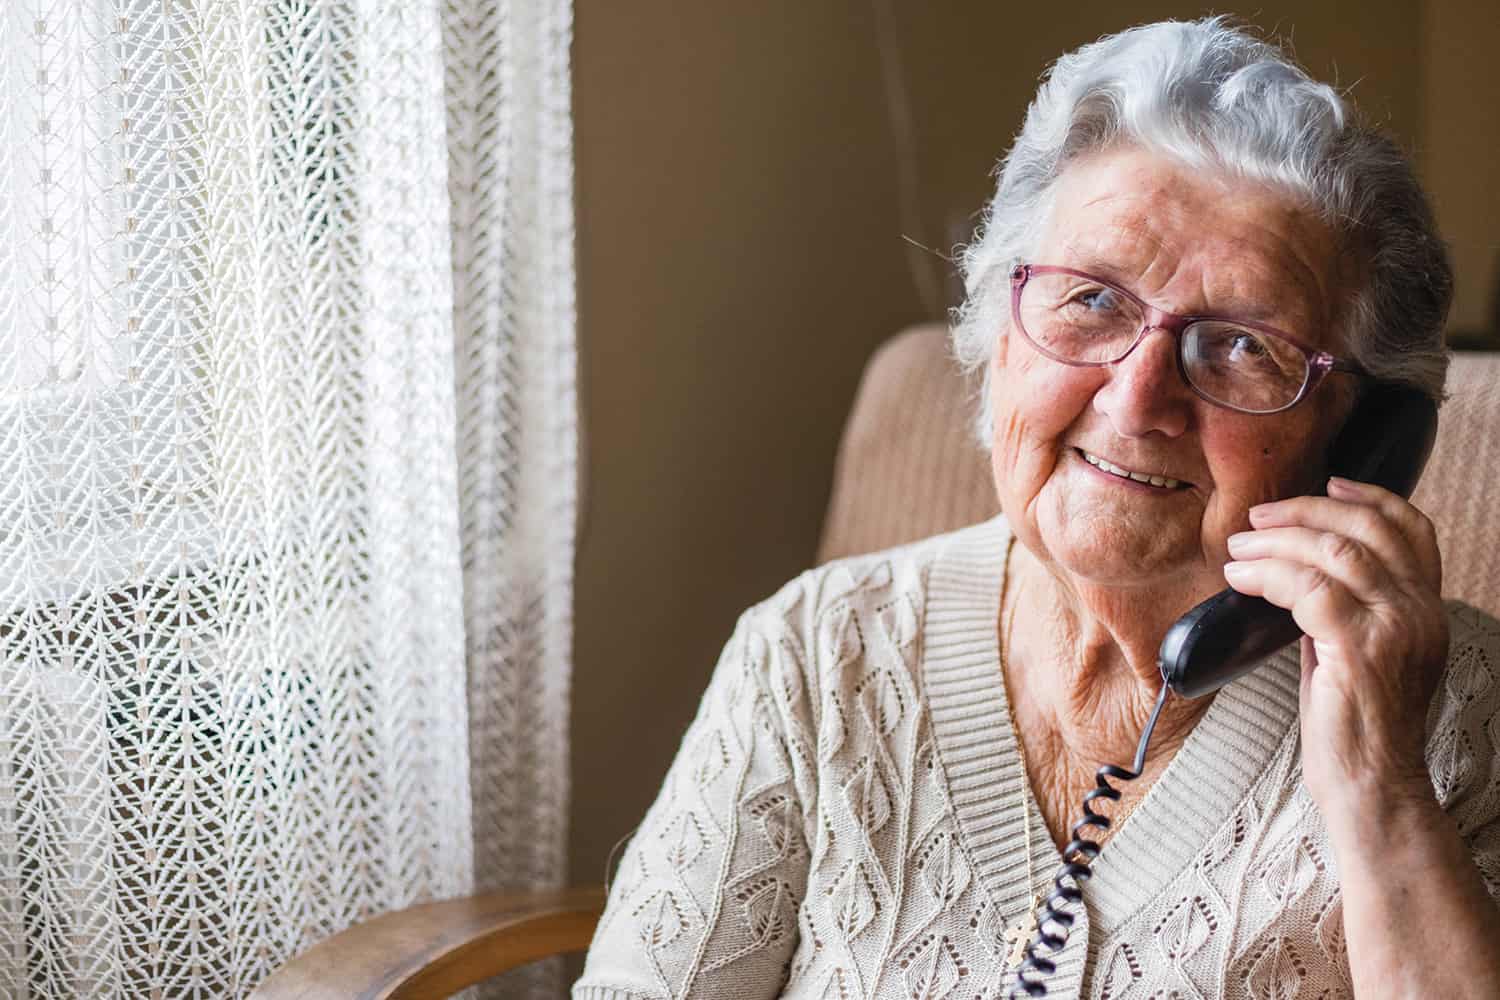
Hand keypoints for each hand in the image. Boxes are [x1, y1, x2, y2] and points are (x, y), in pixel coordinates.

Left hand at [1221, 477, 1447, 812]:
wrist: (1373, 790)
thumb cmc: (1357, 730)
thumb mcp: (1361, 655)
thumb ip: (1345, 612)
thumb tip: (1299, 576)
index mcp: (1426, 610)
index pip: (1412, 530)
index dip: (1368, 497)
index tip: (1326, 483)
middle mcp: (1421, 612)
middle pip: (1368, 529)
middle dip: (1306, 511)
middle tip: (1259, 518)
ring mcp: (1396, 629)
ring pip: (1334, 552)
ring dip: (1276, 541)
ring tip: (1238, 548)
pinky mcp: (1362, 651)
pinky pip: (1308, 589)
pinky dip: (1268, 575)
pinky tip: (1240, 579)